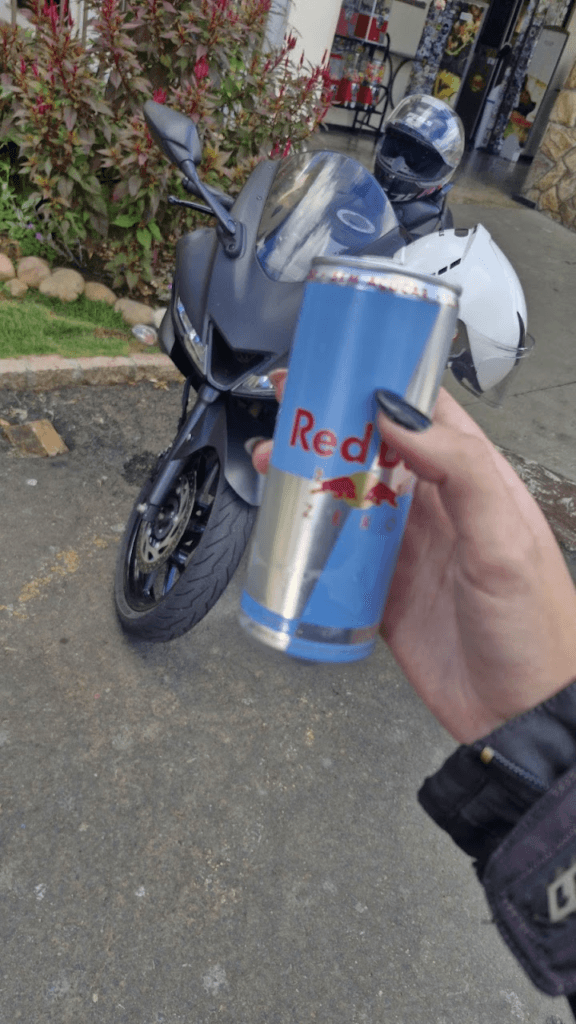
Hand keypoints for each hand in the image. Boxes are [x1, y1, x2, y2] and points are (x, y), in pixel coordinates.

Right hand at [252, 374, 575, 743]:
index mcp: (474, 481)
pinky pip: (335, 551)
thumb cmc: (535, 628)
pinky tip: (285, 523)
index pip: (426, 412)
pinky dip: (307, 535)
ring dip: (309, 472)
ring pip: (346, 493)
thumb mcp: (504, 540)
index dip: (384, 381)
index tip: (343, 362)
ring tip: (272, 457)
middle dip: (330, 422)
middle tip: (289, 402)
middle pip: (373, 447)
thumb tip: (400, 415)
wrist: (519, 713)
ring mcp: (405, 547)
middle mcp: (436, 507)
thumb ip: (459, 471)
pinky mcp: (380, 588)